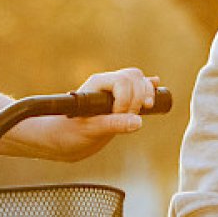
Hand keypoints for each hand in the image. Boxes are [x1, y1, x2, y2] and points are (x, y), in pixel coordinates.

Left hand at [20, 68, 161, 161]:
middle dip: (139, 96)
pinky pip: (138, 88)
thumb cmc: (68, 133)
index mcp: (97, 85)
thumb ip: (112, 125)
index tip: (118, 117)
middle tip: (130, 117)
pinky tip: (156, 90)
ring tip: (146, 108)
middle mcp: (106, 84)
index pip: (122, 80)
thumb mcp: (89, 130)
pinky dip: (148, 89)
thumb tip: (138, 122)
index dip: (126, 99)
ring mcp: (114, 92)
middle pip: (133, 76)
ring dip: (146, 93)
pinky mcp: (120, 102)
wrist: (61, 140)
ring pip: (138, 80)